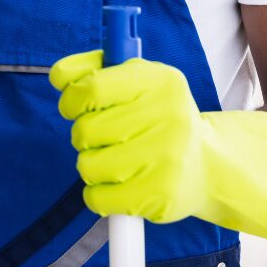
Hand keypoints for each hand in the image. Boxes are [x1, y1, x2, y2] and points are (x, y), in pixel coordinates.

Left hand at [51, 50, 266, 246]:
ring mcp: (167, 159)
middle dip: (83, 135)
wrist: (207, 164)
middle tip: (103, 136)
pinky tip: (117, 184)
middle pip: (85, 130)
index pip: (91, 88)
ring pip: (88, 165)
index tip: (74, 106)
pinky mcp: (160, 196)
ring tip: (114, 160)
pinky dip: (97, 194)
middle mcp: (169, 118)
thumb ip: (93, 68)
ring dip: (90, 164)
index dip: (71, 99)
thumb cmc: (158, 116)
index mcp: (160, 82)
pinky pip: (97, 198)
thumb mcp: (136, 79)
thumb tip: (59, 76)